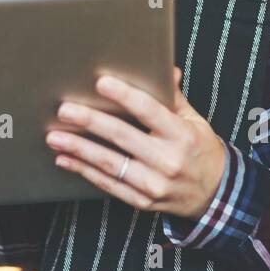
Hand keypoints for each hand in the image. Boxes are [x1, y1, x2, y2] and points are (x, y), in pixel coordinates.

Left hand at [46, 66, 226, 219]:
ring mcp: (154, 184)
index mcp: (182, 135)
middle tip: (64, 110)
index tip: (101, 83)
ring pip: (110, 163)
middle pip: (123, 137)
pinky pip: (109, 184)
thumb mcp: (194, 121)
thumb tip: (166, 69)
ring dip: (79, 149)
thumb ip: (174, 97)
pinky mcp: (142, 201)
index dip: (124, 96)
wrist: (214, 195)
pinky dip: (84, 171)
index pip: (149, 111)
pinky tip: (65, 159)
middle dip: (90, 122)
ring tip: (55, 136)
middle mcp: (168, 160)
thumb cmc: (200, 151)